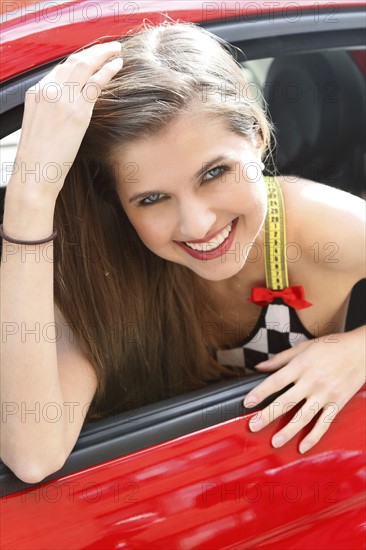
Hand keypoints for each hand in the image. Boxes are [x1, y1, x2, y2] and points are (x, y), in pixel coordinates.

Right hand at [11, 41, 122, 198]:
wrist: (35, 172)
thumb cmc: (38, 158)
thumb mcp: (39, 127)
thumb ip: (52, 113)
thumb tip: (67, 113)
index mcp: (36, 93)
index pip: (59, 69)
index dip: (79, 61)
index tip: (91, 59)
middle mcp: (48, 90)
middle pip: (73, 61)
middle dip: (93, 52)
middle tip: (108, 48)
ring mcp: (63, 98)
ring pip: (85, 65)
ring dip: (103, 54)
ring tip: (116, 51)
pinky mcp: (77, 110)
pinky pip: (96, 82)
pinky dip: (108, 70)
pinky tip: (118, 65)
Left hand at [243, 327, 365, 452]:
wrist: (361, 351)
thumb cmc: (332, 346)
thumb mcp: (304, 346)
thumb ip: (280, 359)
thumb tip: (260, 366)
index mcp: (301, 365)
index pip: (276, 381)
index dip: (260, 392)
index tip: (247, 402)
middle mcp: (312, 381)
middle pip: (286, 401)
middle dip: (268, 415)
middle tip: (253, 426)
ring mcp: (325, 394)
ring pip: (304, 416)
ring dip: (288, 431)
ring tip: (275, 442)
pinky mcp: (337, 403)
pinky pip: (324, 423)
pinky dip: (314, 436)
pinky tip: (303, 447)